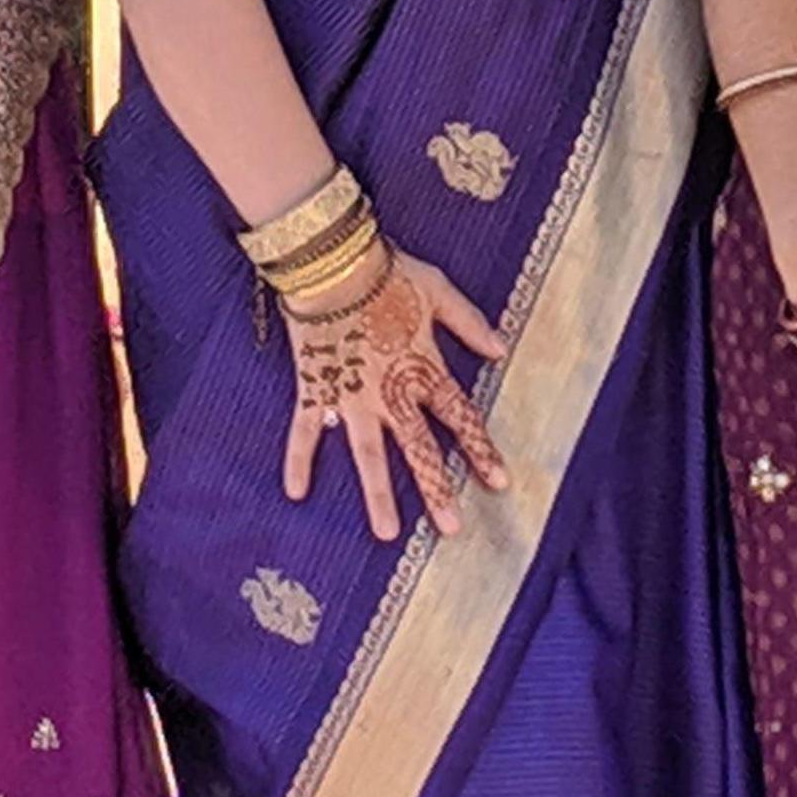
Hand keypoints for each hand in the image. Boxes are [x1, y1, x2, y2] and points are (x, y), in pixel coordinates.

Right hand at [283, 247, 511, 540]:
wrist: (334, 262)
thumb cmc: (389, 271)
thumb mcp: (439, 291)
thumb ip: (469, 323)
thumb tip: (501, 350)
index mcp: (423, 368)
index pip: (460, 417)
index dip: (480, 450)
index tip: (499, 483)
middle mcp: (391, 392)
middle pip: (419, 448)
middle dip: (436, 489)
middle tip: (452, 528)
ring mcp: (352, 395)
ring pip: (368, 455)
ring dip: (378, 493)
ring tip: (387, 533)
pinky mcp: (317, 389)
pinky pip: (306, 430)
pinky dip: (298, 460)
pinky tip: (295, 493)